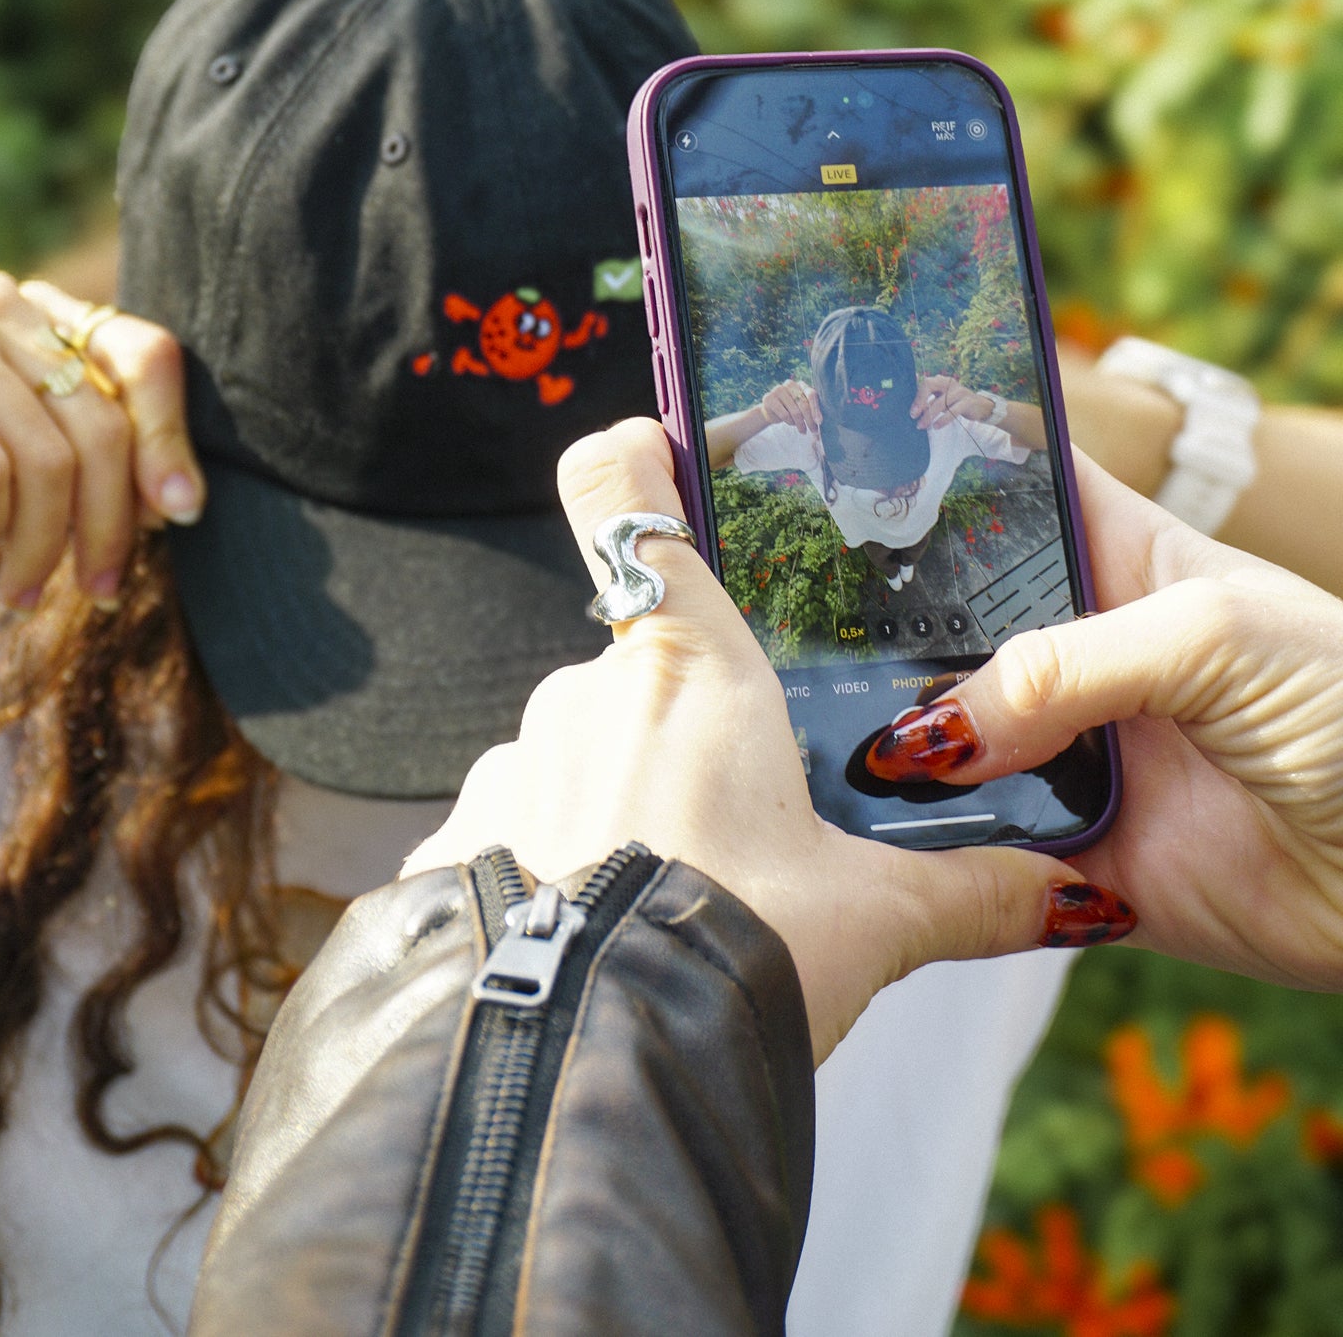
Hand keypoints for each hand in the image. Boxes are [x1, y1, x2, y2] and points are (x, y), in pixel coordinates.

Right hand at [0, 270, 203, 607]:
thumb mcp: (30, 472)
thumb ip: (100, 466)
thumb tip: (176, 502)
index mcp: (47, 314)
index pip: (145, 356)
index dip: (171, 439)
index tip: (180, 517)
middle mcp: (2, 303)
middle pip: (104, 420)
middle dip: (111, 522)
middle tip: (102, 589)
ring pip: (49, 456)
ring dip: (46, 543)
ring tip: (24, 587)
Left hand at [405, 418, 1133, 1064]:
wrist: (587, 1078)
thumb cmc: (731, 960)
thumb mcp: (873, 924)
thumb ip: (972, 890)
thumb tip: (1072, 891)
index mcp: (688, 665)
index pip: (623, 485)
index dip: (637, 453)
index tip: (657, 449)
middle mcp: (585, 689)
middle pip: (640, 665)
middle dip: (686, 728)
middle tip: (746, 822)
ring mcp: (511, 762)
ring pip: (581, 754)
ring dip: (623, 806)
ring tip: (679, 902)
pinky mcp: (457, 843)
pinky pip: (518, 830)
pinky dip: (557, 869)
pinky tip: (597, 942)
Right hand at [759, 378, 821, 436]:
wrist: (772, 411)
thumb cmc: (792, 409)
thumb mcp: (803, 407)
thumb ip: (812, 409)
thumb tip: (819, 421)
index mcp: (801, 384)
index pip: (811, 394)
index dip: (816, 409)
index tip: (819, 422)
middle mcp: (790, 384)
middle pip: (803, 404)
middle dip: (810, 420)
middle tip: (814, 431)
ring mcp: (778, 390)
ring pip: (795, 411)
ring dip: (800, 424)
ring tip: (803, 430)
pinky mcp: (769, 398)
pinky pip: (784, 415)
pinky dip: (790, 422)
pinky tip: (791, 423)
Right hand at [865, 452, 1342, 990]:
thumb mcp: (1212, 635)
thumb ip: (1064, 664)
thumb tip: (938, 732)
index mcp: (1122, 560)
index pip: (1013, 486)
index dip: (936, 459)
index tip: (843, 445)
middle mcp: (1083, 654)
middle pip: (952, 622)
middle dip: (881, 621)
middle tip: (800, 623)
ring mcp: (1077, 754)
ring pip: (952, 744)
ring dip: (900, 748)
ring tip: (821, 733)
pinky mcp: (1079, 855)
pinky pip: (982, 857)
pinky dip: (936, 853)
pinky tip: (880, 833)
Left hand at [912, 373, 989, 429]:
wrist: (980, 407)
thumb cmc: (955, 403)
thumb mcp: (942, 400)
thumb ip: (929, 402)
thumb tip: (914, 411)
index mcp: (941, 380)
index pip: (926, 383)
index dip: (918, 397)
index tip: (913, 412)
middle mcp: (950, 382)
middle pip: (930, 386)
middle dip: (920, 401)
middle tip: (914, 417)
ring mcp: (959, 391)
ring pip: (940, 402)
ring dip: (929, 415)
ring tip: (922, 426)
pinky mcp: (967, 402)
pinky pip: (953, 411)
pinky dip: (943, 419)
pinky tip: (936, 426)